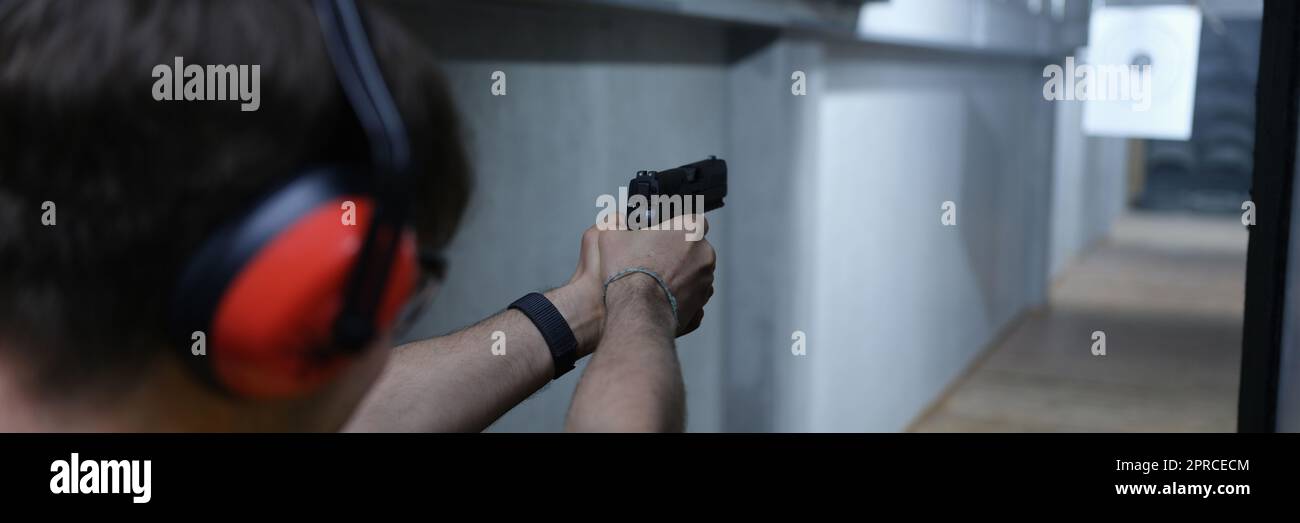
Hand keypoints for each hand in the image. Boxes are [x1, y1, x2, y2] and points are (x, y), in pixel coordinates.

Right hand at [597, 214, 715, 336]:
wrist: (636, 311)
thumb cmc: (627, 272)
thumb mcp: (611, 235)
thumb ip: (618, 222)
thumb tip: (619, 222)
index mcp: (689, 229)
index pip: (691, 218)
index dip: (676, 225)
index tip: (664, 233)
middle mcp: (704, 253)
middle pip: (694, 246)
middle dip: (678, 250)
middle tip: (655, 257)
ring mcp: (705, 278)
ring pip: (695, 270)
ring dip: (681, 272)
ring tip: (656, 279)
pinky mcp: (701, 301)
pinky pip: (693, 291)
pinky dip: (681, 292)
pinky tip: (662, 294)